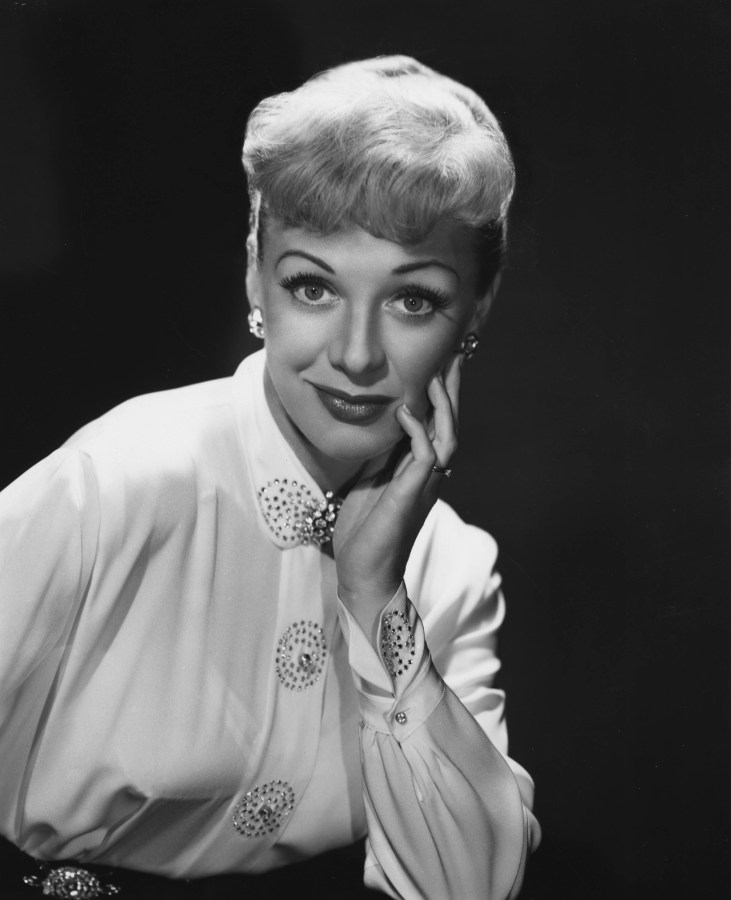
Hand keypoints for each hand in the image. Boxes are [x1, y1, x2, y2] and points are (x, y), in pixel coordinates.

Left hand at [333, 353, 461, 638]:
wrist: (364, 571)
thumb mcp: (371, 478)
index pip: (437, 423)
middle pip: (450, 422)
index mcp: (421, 469)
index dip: (442, 393)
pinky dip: (417, 431)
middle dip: (452, 388)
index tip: (443, 360)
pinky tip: (406, 410)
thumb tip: (379, 421)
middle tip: (455, 353)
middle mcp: (431, 474)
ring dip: (442, 405)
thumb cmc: (365, 529)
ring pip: (446, 436)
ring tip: (436, 373)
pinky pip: (425, 456)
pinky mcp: (412, 494)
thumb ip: (382, 452)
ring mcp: (425, 484)